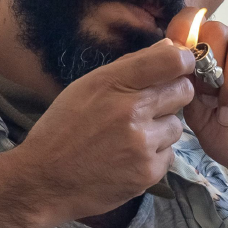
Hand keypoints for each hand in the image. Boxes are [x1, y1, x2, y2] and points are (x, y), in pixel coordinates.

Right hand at [6, 40, 194, 222]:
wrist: (44, 180)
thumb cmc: (62, 129)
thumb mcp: (86, 86)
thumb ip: (130, 66)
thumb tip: (170, 47)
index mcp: (113, 83)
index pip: (172, 60)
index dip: (183, 62)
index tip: (179, 68)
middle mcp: (132, 110)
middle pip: (183, 91)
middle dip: (172, 96)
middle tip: (150, 107)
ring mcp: (142, 143)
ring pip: (176, 126)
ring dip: (161, 130)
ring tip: (131, 138)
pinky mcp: (148, 172)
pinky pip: (169, 154)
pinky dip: (154, 156)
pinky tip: (129, 159)